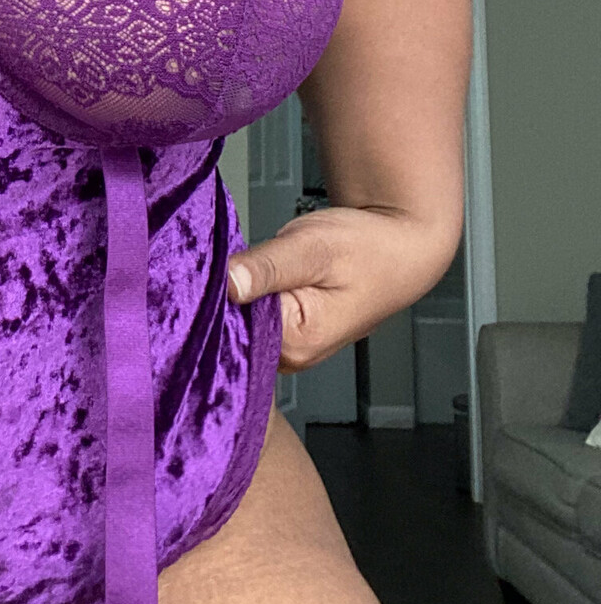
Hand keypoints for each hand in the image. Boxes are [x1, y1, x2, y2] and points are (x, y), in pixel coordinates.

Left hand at [225, 203, 446, 373]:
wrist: (399, 247)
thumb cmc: (367, 248)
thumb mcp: (313, 247)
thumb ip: (267, 267)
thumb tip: (225, 285)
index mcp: (296, 344)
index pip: (230, 326)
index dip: (211, 295)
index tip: (203, 267)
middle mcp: (291, 356)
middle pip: (232, 328)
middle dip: (220, 295)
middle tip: (218, 258)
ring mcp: (289, 349)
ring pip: (240, 322)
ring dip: (233, 295)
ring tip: (239, 265)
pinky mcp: (288, 334)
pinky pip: (252, 317)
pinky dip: (245, 296)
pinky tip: (249, 277)